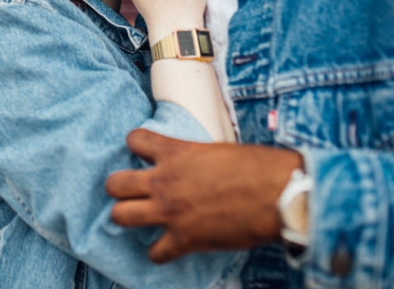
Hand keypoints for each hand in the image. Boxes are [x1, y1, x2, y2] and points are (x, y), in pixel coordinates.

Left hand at [106, 129, 303, 262]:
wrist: (278, 193)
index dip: (135, 145)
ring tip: (140, 217)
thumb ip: (196, 155)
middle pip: (115, 184)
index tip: (141, 152)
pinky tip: (167, 248)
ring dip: (128, 217)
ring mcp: (170, 211)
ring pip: (121, 216)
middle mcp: (164, 180)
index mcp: (176, 151)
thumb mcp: (218, 149)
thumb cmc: (258, 166)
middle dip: (118, 188)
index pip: (134, 139)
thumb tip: (196, 165)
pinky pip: (154, 253)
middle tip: (131, 191)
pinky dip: (159, 253)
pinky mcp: (184, 239)